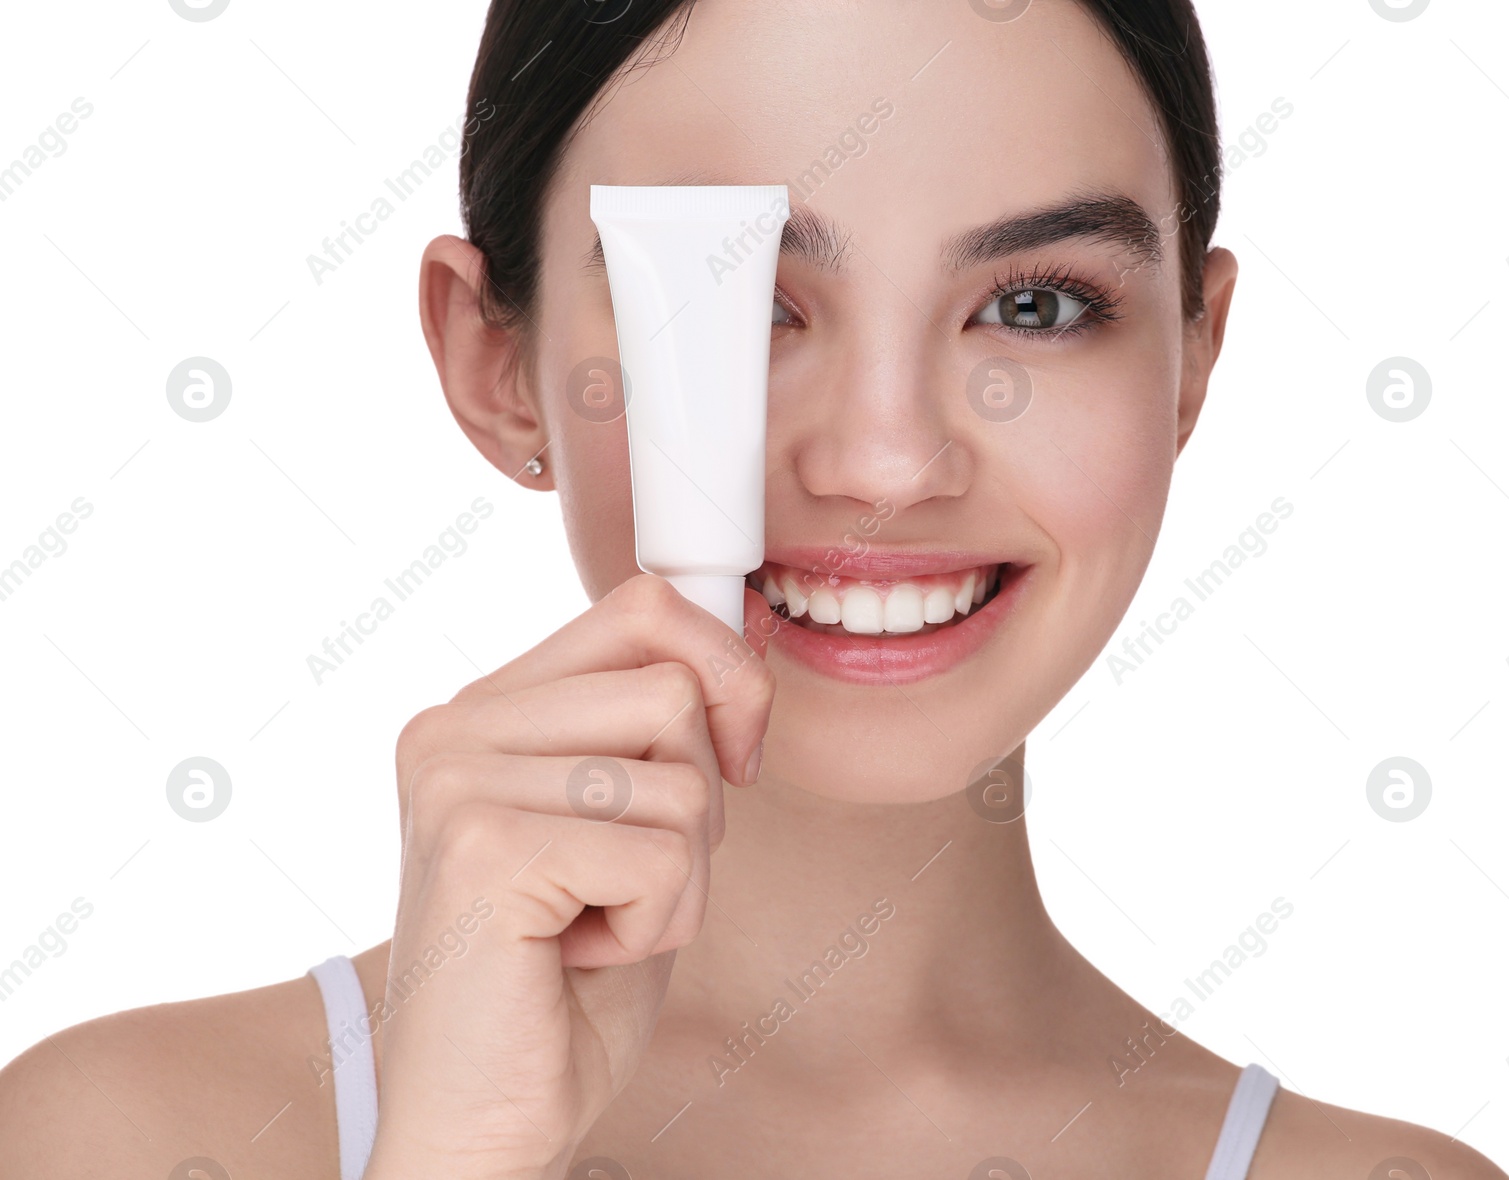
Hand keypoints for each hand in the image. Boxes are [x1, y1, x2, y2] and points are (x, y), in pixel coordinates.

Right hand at [362, 575, 773, 1179]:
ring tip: (595, 924)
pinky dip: (656, 924)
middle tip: (626, 879)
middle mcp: (455, 728)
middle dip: (700, 802)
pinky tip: (579, 957)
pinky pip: (664, 854)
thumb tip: (742, 627)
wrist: (481, 1117)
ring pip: (678, 777)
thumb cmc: (560, 984)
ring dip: (679, 878)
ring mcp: (459, 780)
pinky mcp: (485, 847)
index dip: (723, 672)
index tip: (732, 759)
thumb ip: (659, 730)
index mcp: (485, 710)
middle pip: (673, 688)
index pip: (642, 607)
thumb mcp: (627, 827)